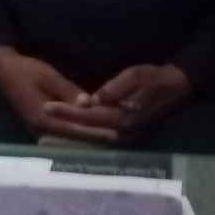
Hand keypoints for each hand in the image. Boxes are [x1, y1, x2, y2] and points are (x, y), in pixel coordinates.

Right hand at [0, 46, 122, 143]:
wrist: (3, 71)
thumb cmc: (26, 71)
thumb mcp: (48, 76)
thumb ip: (68, 91)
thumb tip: (88, 104)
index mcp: (43, 117)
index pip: (75, 128)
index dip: (95, 132)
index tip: (114, 134)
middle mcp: (41, 130)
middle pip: (73, 140)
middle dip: (94, 140)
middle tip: (118, 140)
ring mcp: (38, 131)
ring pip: (67, 141)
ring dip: (86, 140)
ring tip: (108, 140)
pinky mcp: (39, 128)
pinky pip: (61, 137)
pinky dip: (76, 137)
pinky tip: (89, 136)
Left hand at [45, 63, 190, 138]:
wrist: (176, 87)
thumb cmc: (154, 78)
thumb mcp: (135, 76)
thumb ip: (114, 89)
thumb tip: (94, 99)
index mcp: (123, 118)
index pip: (88, 116)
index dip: (67, 111)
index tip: (47, 106)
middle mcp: (122, 133)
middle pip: (86, 133)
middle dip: (63, 130)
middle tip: (39, 131)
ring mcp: (123, 137)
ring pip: (90, 139)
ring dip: (69, 138)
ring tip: (46, 137)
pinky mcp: (123, 135)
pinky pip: (97, 138)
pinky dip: (82, 137)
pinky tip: (67, 136)